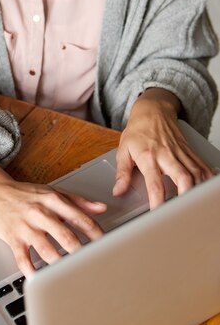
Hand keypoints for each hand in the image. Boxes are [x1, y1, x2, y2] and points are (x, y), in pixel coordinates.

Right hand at [0, 179, 106, 276]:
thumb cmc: (25, 194)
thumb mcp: (52, 191)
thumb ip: (78, 201)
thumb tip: (101, 208)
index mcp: (52, 200)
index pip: (79, 218)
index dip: (96, 233)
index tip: (106, 245)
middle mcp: (40, 213)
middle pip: (65, 236)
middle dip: (81, 252)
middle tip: (92, 264)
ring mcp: (26, 226)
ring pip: (46, 249)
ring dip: (60, 264)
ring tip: (71, 274)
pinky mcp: (12, 238)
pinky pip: (22, 258)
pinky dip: (31, 271)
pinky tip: (39, 278)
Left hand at [113, 88, 212, 208]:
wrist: (152, 110)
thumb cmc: (138, 131)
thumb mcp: (123, 150)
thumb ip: (122, 173)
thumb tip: (118, 191)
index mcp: (148, 157)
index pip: (154, 183)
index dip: (157, 201)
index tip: (157, 213)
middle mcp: (166, 155)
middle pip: (183, 177)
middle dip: (186, 195)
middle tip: (182, 210)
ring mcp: (180, 153)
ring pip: (195, 172)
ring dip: (197, 189)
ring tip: (194, 203)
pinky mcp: (189, 151)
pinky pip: (201, 165)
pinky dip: (205, 178)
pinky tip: (205, 187)